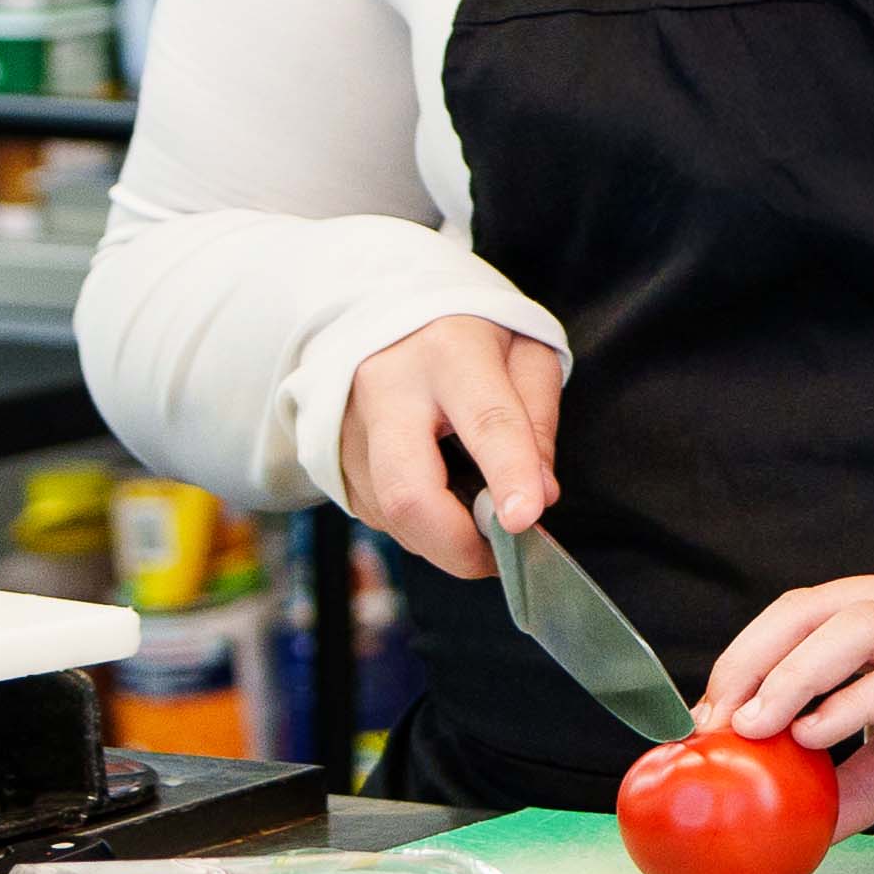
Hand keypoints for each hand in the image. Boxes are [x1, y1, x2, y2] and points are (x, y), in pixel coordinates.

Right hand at [331, 315, 562, 578]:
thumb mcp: (525, 352)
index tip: (526, 520)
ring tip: (476, 514)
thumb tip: (540, 494)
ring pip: (394, 517)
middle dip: (458, 545)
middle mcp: (388, 390)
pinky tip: (439, 497)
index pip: (485, 421)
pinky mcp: (334, 462)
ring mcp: (351, 430)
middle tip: (500, 558)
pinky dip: (419, 526)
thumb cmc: (465, 336)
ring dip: (443, 538)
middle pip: (409, 492)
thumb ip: (537, 419)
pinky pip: (381, 518)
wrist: (380, 314)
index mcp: (449, 352)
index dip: (508, 475)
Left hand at [699, 567, 873, 833]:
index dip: (747, 653)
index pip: (801, 611)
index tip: (706, 713)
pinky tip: (814, 732)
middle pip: (815, 606)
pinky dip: (852, 702)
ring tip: (755, 724)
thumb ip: (851, 783)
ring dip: (794, 674)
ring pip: (858, 625)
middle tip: (717, 719)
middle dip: (755, 659)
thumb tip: (789, 826)